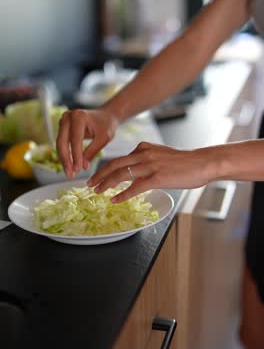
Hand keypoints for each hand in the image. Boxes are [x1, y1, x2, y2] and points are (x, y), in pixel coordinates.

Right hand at [56, 108, 118, 177]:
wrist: (106, 116)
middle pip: (62, 142)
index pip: (75, 139)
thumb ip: (92, 151)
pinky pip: (61, 143)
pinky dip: (65, 155)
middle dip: (66, 160)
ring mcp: (63, 121)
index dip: (75, 156)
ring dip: (64, 159)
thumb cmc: (107, 125)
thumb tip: (83, 167)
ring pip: (60, 144)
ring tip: (69, 173)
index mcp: (79, 116)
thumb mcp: (104, 138)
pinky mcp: (62, 126)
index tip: (78, 170)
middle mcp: (68, 117)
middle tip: (70, 175)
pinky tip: (69, 166)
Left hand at [87, 141, 214, 202]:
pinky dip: (122, 194)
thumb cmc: (185, 162)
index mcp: (143, 147)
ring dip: (106, 184)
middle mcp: (143, 154)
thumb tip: (135, 173)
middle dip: (99, 175)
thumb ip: (146, 161)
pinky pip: (135, 187)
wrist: (203, 162)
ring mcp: (150, 165)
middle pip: (114, 164)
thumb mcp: (161, 155)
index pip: (119, 158)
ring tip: (97, 192)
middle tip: (89, 184)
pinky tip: (114, 200)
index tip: (97, 176)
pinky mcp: (157, 177)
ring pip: (121, 174)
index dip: (105, 168)